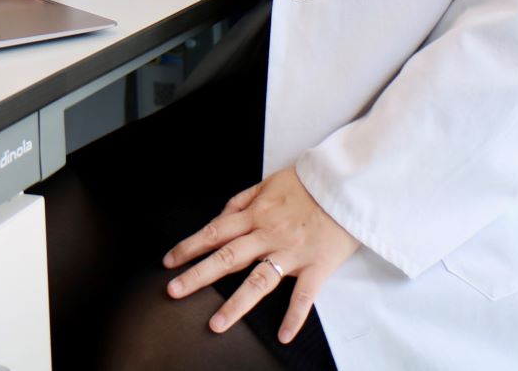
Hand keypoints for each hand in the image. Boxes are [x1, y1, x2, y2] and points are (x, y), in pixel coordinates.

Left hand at [162, 166, 358, 344]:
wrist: (348, 183)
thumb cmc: (309, 183)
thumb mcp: (270, 182)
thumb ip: (243, 200)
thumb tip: (221, 217)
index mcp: (257, 213)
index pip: (215, 231)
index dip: (190, 246)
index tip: (170, 261)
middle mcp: (269, 233)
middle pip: (228, 257)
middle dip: (198, 275)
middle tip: (174, 291)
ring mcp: (292, 251)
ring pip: (259, 280)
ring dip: (236, 304)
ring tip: (216, 324)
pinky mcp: (317, 265)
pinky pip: (304, 295)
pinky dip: (294, 316)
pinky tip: (284, 335)